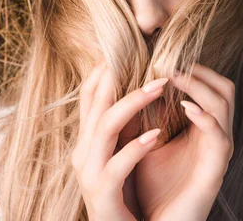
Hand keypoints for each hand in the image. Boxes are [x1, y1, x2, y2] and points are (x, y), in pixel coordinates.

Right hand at [71, 60, 169, 220]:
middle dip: (119, 76)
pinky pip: (117, 165)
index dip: (105, 70)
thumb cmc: (124, 193)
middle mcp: (83, 152)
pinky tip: (156, 136)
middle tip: (148, 56)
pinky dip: (136, 148)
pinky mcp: (102, 194)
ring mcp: (89, 173)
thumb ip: (124, 125)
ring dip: (132, 103)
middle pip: (95, 103)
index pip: (89, 96)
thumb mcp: (120, 153)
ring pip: (105, 127)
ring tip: (159, 87)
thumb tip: (141, 88)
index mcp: (87, 140)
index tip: (127, 48)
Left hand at [135, 63, 235, 220]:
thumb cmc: (152, 187)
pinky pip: (221, 137)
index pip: (209, 87)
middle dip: (200, 71)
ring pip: (225, 105)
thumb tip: (122, 83)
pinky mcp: (215, 170)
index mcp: (201, 129)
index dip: (192, 68)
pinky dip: (206, 118)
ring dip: (200, 86)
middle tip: (171, 62)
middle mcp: (215, 137)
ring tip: (174, 78)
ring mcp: (218, 152)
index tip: (162, 56)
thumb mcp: (143, 143)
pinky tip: (187, 108)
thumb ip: (141, 117)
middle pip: (225, 89)